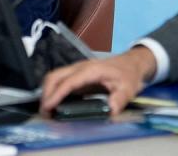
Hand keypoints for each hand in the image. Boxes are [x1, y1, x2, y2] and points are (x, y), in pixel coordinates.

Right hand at [41, 46, 157, 115]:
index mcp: (91, 70)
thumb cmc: (129, 74)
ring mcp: (78, 69)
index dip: (56, 94)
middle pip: (55, 76)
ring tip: (47, 110)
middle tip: (45, 113)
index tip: (48, 107)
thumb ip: (120, 98)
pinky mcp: (78, 74)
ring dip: (47, 92)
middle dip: (46, 93)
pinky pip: (60, 80)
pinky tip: (55, 104)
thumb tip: (110, 110)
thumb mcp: (129, 88)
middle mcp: (81, 67)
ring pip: (55, 76)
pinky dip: (53, 90)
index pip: (68, 82)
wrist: (132, 63)